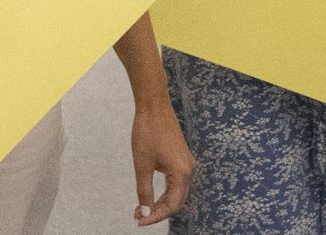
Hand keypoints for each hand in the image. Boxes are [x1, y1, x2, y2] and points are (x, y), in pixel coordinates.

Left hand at [130, 100, 192, 225]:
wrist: (153, 105)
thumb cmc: (147, 132)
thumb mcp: (143, 165)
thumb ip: (144, 191)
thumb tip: (144, 212)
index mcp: (182, 173)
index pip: (172, 205)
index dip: (155, 216)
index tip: (139, 221)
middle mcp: (188, 169)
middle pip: (176, 201)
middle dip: (157, 211)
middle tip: (137, 217)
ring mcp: (185, 162)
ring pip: (175, 192)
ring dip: (159, 202)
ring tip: (140, 208)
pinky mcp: (180, 157)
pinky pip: (174, 181)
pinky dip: (163, 191)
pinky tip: (149, 194)